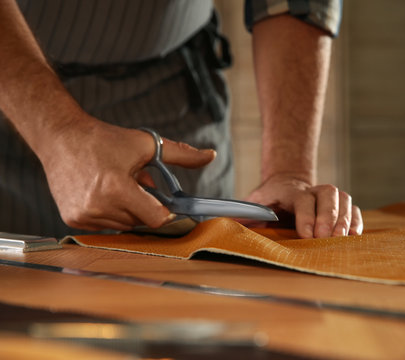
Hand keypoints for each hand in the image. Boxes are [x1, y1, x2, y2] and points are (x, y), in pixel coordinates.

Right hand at [40, 117, 214, 230]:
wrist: (61, 137)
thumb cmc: (105, 139)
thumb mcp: (146, 144)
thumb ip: (181, 155)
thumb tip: (211, 156)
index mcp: (117, 189)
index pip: (156, 219)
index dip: (163, 210)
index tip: (162, 199)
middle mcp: (98, 206)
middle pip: (140, 221)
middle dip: (143, 205)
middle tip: (133, 182)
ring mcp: (83, 216)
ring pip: (123, 225)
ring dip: (126, 209)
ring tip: (115, 185)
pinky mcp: (72, 219)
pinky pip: (105, 225)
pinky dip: (110, 213)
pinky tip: (100, 192)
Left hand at [245, 174, 362, 237]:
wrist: (286, 183)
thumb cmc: (269, 199)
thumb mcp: (255, 203)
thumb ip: (245, 212)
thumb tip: (229, 222)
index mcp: (292, 192)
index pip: (303, 200)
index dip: (307, 216)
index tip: (307, 235)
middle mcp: (314, 190)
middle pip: (328, 196)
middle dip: (328, 217)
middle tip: (326, 238)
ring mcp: (330, 197)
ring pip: (344, 200)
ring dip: (345, 219)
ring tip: (342, 238)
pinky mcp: (342, 206)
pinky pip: (355, 209)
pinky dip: (357, 221)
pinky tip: (354, 236)